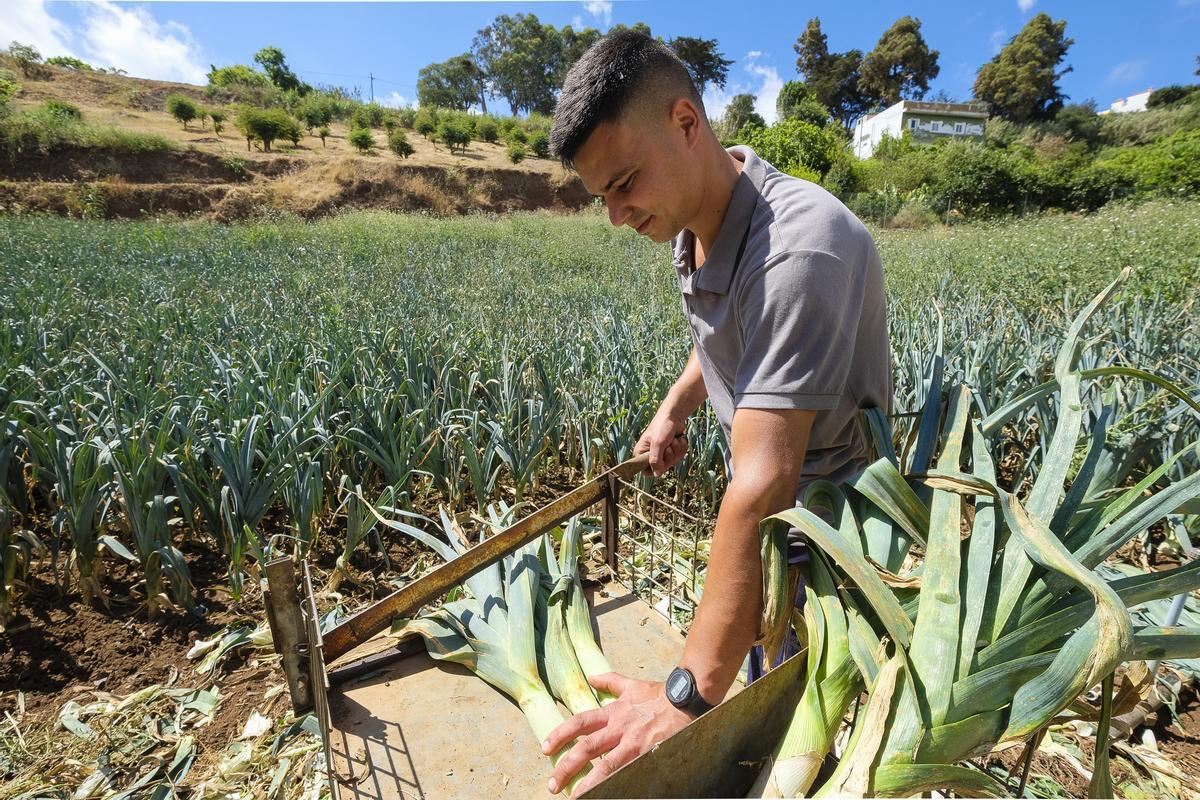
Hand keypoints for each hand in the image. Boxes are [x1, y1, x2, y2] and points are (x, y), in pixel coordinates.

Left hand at [542, 672, 693, 797]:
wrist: (686, 700)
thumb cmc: (659, 695)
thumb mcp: (632, 685)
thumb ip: (610, 682)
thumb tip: (592, 677)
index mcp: (613, 712)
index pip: (580, 723)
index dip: (560, 735)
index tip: (545, 748)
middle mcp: (620, 729)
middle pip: (586, 749)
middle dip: (566, 766)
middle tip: (552, 783)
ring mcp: (634, 744)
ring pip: (606, 767)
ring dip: (588, 783)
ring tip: (574, 797)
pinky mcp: (648, 755)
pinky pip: (628, 774)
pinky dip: (616, 785)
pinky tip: (606, 795)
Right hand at [634, 411, 686, 476]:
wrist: (674, 416)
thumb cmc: (662, 426)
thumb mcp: (658, 443)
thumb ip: (655, 460)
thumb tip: (656, 475)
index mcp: (641, 453)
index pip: (645, 471)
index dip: (655, 469)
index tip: (661, 460)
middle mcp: (650, 455)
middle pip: (662, 468)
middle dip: (669, 457)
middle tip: (668, 447)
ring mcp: (662, 453)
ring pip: (672, 463)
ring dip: (676, 451)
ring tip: (674, 440)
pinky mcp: (671, 450)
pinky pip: (679, 457)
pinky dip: (681, 449)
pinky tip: (679, 440)